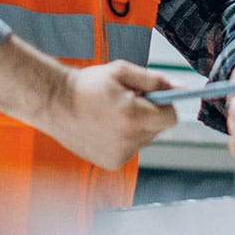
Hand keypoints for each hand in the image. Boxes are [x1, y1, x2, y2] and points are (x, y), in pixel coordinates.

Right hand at [43, 60, 178, 169]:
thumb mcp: (122, 72)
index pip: (171, 118)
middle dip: (149, 114)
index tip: (155, 97)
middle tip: (128, 101)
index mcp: (134, 117)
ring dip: (136, 126)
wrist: (54, 103)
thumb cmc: (87, 85)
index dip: (166, 105)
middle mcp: (129, 140)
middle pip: (157, 129)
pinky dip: (124, 138)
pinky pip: (130, 148)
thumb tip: (179, 88)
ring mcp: (120, 154)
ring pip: (144, 139)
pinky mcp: (111, 162)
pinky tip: (105, 126)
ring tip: (113, 114)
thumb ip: (154, 80)